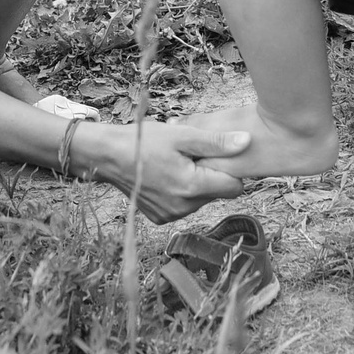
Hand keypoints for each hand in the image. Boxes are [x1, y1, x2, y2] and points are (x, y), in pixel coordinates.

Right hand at [81, 121, 249, 222]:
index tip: (216, 156)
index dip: (230, 170)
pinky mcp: (161, 218)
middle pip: (217, 193)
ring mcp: (171, 215)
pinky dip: (181, 192)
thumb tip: (247, 142)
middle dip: (211, 175)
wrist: (107, 156)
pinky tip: (166, 176)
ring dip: (196, 184)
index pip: (235, 187)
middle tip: (191, 156)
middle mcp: (184, 207)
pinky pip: (184, 205)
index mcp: (192, 187)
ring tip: (176, 164)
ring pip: (201, 200)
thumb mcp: (182, 135)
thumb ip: (216, 142)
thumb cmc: (144, 141)